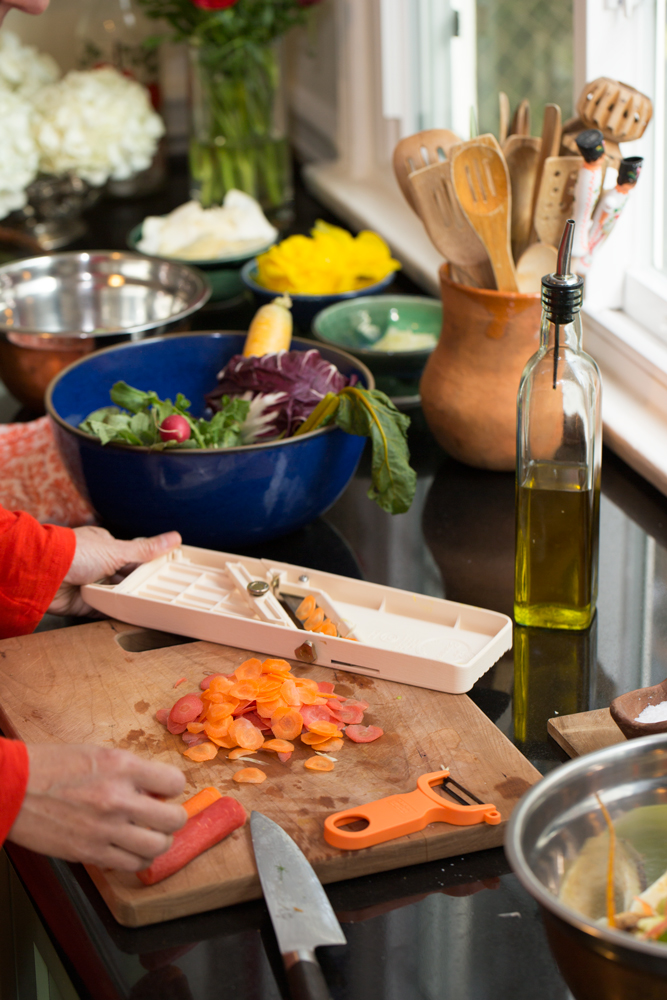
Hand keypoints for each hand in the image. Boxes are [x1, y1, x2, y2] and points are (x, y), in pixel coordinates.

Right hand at [8, 744, 186, 870]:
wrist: (13, 788)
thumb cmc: (53, 766)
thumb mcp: (99, 753)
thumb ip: (130, 770)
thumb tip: (155, 788)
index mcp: (122, 767)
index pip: (175, 782)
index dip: (173, 787)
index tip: (165, 790)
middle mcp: (117, 798)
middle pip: (173, 819)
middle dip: (173, 817)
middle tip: (164, 815)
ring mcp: (104, 829)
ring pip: (157, 847)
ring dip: (159, 842)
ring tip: (149, 834)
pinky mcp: (90, 853)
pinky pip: (131, 864)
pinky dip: (138, 859)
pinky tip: (131, 848)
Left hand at [48, 526, 180, 616]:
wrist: (43, 573)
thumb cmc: (76, 553)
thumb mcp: (118, 550)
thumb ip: (146, 549)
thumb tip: (175, 538)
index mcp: (105, 546)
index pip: (133, 556)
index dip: (148, 566)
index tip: (165, 573)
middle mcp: (97, 565)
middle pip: (126, 578)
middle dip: (139, 585)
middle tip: (161, 592)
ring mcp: (90, 585)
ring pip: (117, 595)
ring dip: (128, 599)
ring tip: (151, 606)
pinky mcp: (83, 604)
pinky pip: (104, 610)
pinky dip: (116, 613)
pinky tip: (132, 616)